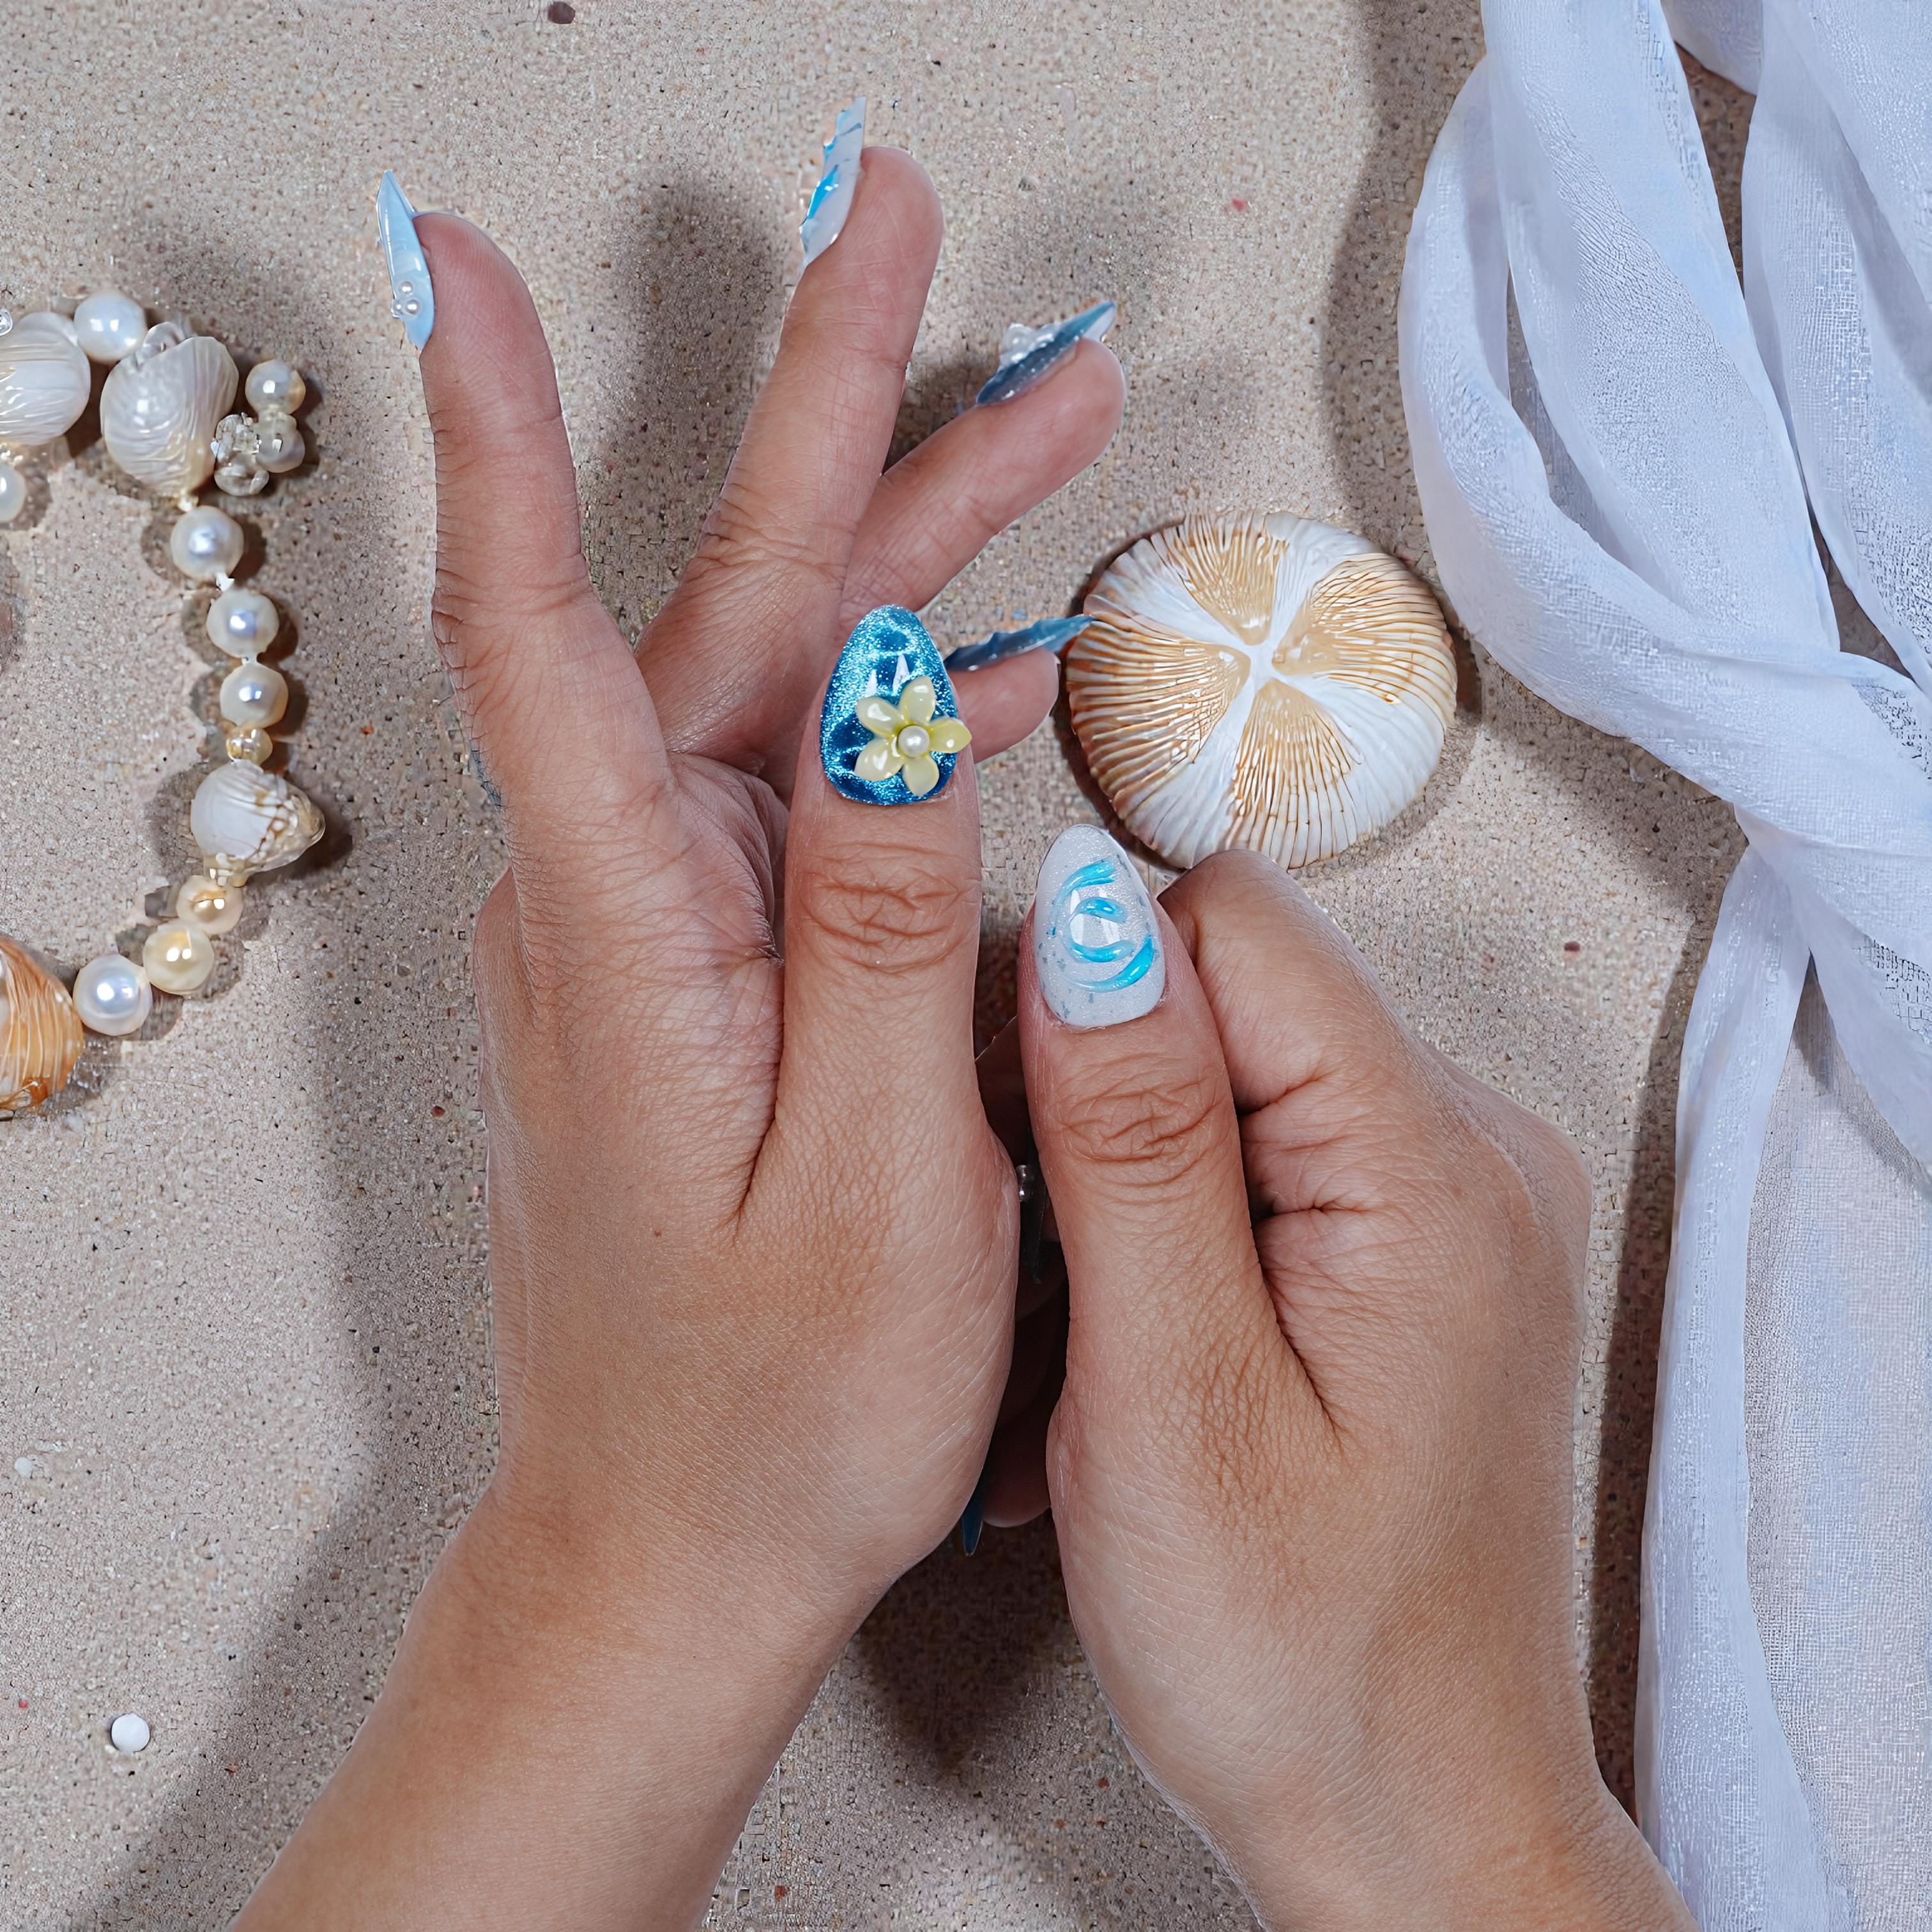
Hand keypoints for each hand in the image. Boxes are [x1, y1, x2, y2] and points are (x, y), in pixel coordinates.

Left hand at [237, 149, 1121, 1928]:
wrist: (674, 1548)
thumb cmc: (773, 1408)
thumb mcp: (873, 1178)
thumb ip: (883, 925)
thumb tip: (904, 690)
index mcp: (632, 928)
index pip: (540, 625)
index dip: (505, 423)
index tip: (461, 257)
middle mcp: (621, 895)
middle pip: (721, 596)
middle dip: (832, 407)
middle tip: (905, 222)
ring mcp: (665, 921)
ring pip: (789, 670)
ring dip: (911, 539)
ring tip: (1045, 410)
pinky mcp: (713, 961)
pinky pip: (814, 782)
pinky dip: (916, 698)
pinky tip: (1013, 656)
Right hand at [1010, 844, 1692, 1928]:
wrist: (1417, 1814)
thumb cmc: (1302, 1659)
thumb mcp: (1176, 1401)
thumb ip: (1133, 1142)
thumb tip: (1087, 922)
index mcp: (1431, 1166)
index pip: (1231, 923)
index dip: (1084, 996)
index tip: (1018, 1140)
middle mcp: (1469, 1150)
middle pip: (1228, 986)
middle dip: (1094, 1096)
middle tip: (1048, 1272)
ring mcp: (1446, 1197)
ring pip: (1226, 1067)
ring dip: (1118, 1173)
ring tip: (1088, 1331)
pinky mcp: (1410, 1246)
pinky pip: (1261, 1148)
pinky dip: (1168, 1220)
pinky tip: (1132, 1338)